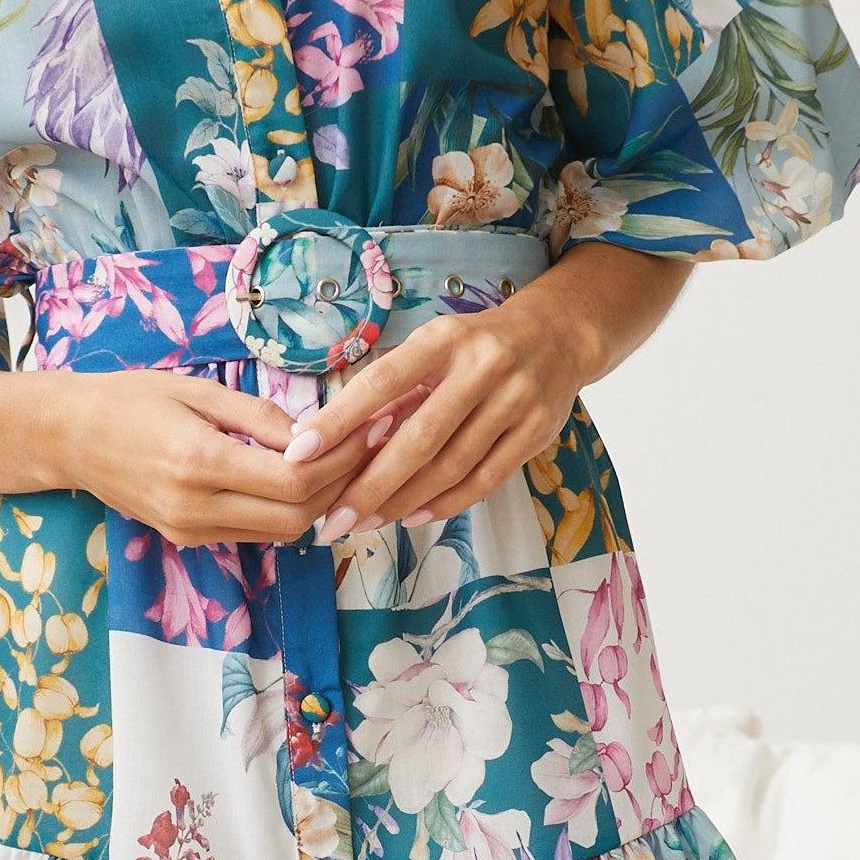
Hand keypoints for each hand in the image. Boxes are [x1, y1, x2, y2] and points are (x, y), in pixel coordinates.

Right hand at [64, 368, 382, 548]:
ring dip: (319, 502)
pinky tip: (302, 479)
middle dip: (341, 483)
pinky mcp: (187, 538)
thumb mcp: (195, 390)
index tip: (367, 429)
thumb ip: (257, 415)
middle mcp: (195, 507)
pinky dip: (287, 511)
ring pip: (282, 532)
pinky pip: (256, 533)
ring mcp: (190, 530)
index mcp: (197, 462)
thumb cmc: (130, 399)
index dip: (340, 460)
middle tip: (367, 445)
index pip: (292, 480)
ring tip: (343, 461)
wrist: (68, 438)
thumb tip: (315, 434)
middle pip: (297, 515)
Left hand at [279, 288, 599, 537]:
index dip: (341, 418)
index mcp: (444, 338)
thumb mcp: (434, 346)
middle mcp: (483, 367)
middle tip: (334, 518)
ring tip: (366, 522)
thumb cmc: (474, 346)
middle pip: (419, 438)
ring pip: (451, 466)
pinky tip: (412, 517)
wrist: (558, 336)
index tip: (301, 451)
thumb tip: (331, 438)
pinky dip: (445, 504)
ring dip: (403, 501)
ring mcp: (515, 401)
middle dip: (371, 485)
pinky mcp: (537, 432)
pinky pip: (484, 480)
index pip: (383, 381)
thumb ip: (393, 389)